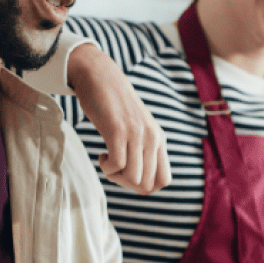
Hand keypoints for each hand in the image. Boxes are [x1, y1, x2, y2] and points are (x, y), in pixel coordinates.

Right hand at [69, 43, 170, 194]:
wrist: (99, 76)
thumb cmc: (113, 105)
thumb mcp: (136, 127)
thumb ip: (142, 147)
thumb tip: (138, 178)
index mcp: (159, 139)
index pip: (164, 180)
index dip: (144, 186)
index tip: (128, 173)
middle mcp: (152, 138)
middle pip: (147, 185)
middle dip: (127, 185)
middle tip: (114, 169)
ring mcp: (136, 134)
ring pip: (134, 179)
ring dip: (115, 177)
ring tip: (107, 160)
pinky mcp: (118, 130)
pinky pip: (117, 165)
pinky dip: (107, 168)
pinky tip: (102, 154)